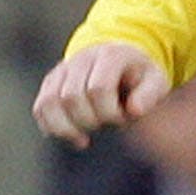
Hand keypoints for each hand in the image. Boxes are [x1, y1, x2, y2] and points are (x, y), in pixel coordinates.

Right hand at [33, 43, 170, 148]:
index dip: (109, 112)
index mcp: (110, 56)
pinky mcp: (50, 84)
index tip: (123, 118)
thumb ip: (150, 94)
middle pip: (71, 98)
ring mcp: (62, 70)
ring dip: (66, 128)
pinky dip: (52, 128)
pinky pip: (40, 108)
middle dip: (90, 121)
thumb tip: (134, 111)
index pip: (98, 89)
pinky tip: (73, 136)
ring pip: (48, 103)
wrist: (120, 57)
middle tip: (108, 124)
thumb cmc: (139, 74)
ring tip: (85, 138)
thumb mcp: (156, 80)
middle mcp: (81, 60)